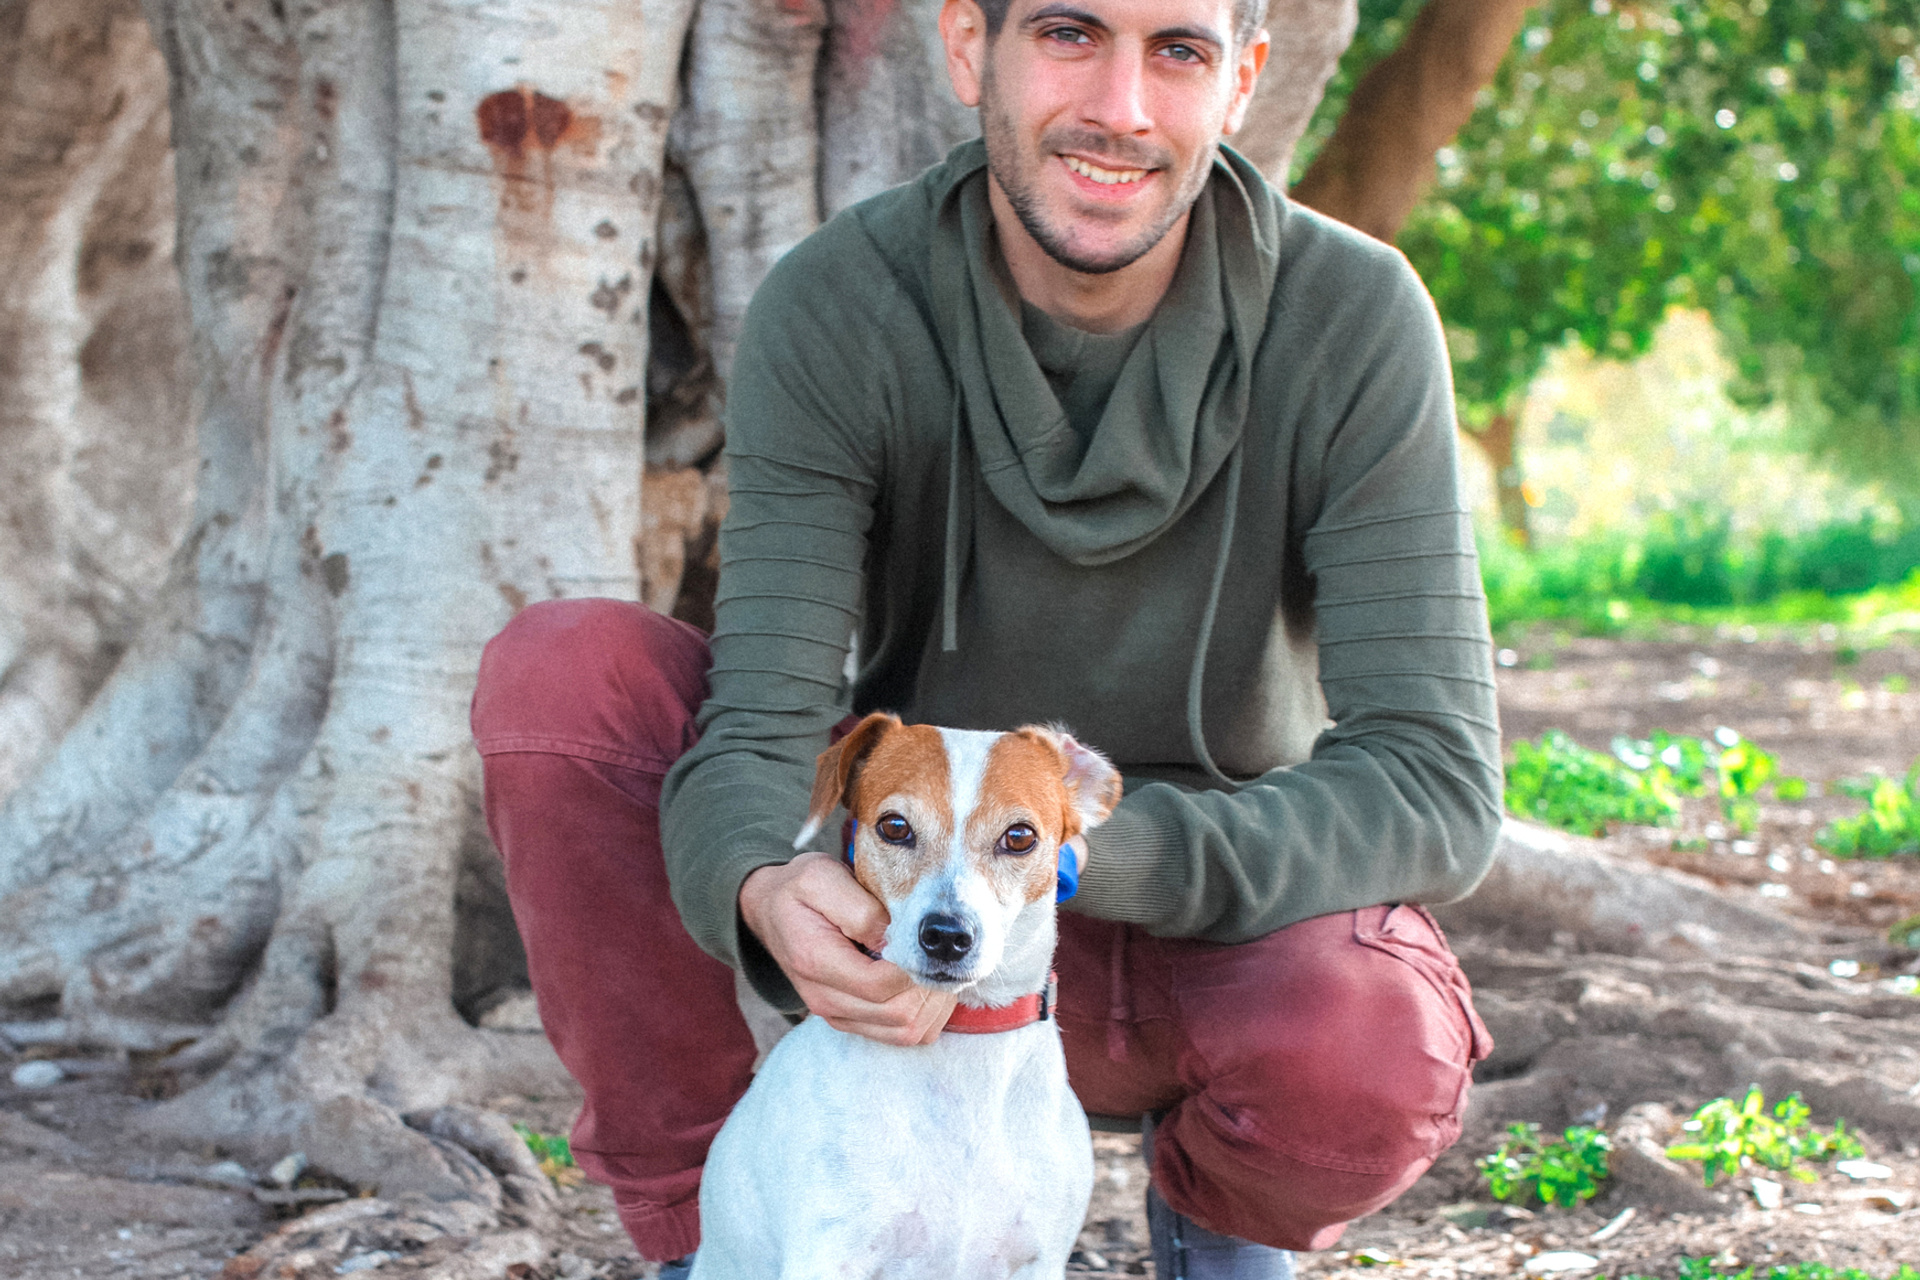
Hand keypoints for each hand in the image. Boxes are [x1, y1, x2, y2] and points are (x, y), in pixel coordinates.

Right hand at [738, 852, 955, 1044]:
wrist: (771, 910)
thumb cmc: (800, 889)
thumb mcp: (821, 877)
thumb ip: (859, 908)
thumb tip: (895, 937)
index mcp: (816, 961)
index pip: (881, 985)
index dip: (914, 966)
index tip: (925, 940)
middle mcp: (824, 999)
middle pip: (899, 1017)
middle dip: (930, 987)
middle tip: (939, 955)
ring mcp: (837, 1015)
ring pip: (905, 1033)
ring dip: (933, 1005)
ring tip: (936, 968)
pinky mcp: (850, 1020)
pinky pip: (901, 1035)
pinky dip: (926, 1015)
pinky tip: (925, 984)